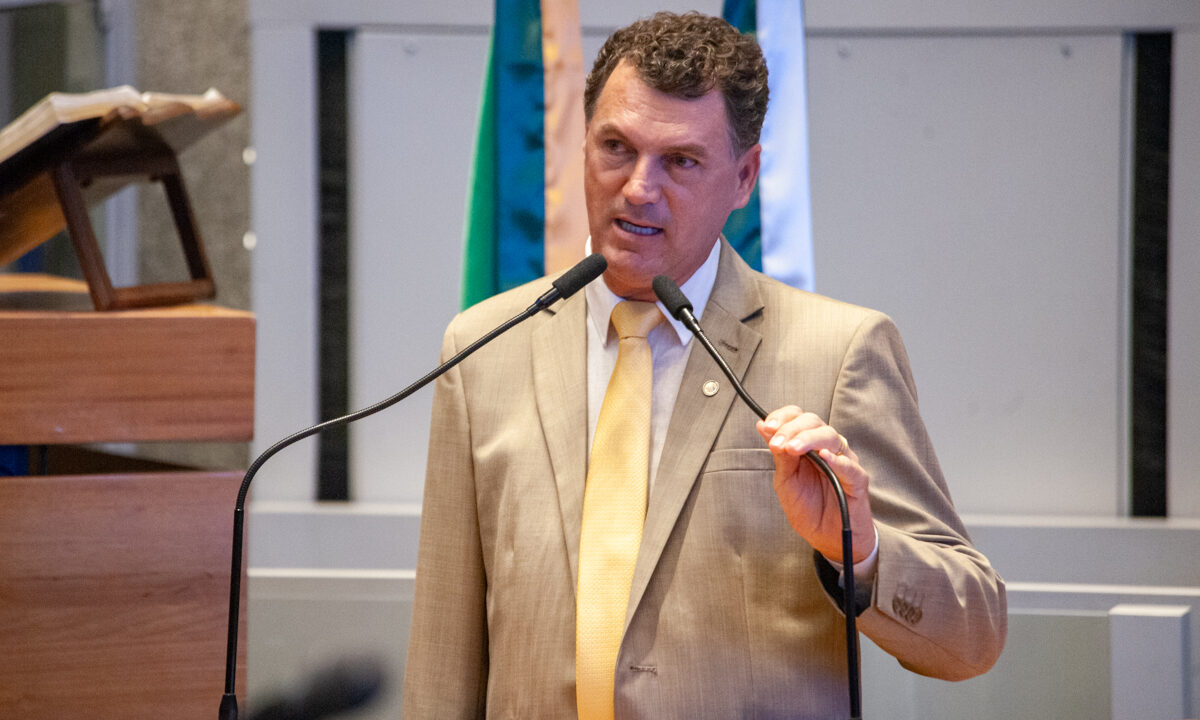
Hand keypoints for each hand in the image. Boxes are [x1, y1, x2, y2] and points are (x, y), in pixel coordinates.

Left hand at [756, 406, 874, 563]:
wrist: (828, 539)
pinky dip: (837, 460)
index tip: (768, 426)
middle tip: (777, 443)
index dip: (783, 417)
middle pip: (814, 422)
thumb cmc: (808, 508)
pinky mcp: (858, 480)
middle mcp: (828, 448)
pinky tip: (825, 457)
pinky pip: (850, 466)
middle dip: (792, 429)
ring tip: (792, 449)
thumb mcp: (785, 480)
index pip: (799, 417)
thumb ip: (779, 454)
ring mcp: (844, 462)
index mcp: (809, 445)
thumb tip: (763, 426)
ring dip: (808, 440)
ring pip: (831, 437)